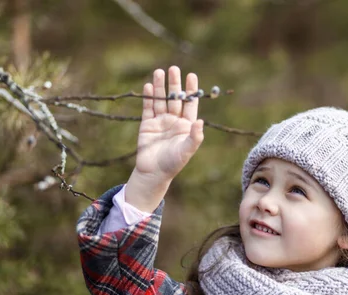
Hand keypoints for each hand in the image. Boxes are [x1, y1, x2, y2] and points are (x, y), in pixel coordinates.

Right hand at [125, 66, 203, 211]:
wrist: (154, 172)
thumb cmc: (174, 163)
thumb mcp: (187, 150)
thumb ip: (195, 136)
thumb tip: (201, 121)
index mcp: (186, 126)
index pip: (190, 104)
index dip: (191, 90)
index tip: (191, 75)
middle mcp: (174, 121)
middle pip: (175, 99)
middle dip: (175, 84)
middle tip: (174, 68)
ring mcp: (160, 122)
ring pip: (161, 100)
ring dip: (161, 87)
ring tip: (160, 71)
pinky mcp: (147, 125)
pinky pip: (148, 108)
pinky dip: (149, 97)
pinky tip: (149, 86)